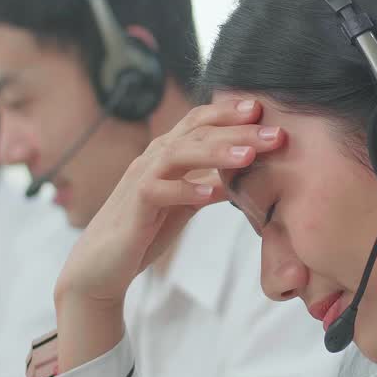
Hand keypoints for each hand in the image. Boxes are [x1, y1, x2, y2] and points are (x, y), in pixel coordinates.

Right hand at [54, 98, 281, 307]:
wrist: (101, 266)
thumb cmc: (144, 230)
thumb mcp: (184, 204)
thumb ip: (208, 185)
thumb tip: (244, 176)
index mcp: (167, 154)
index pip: (199, 122)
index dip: (229, 113)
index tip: (263, 110)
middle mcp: (153, 159)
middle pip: (196, 133)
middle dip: (237, 131)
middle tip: (274, 133)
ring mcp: (141, 180)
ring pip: (178, 154)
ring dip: (215, 153)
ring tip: (248, 156)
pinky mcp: (133, 207)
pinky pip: (158, 191)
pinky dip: (186, 190)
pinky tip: (213, 194)